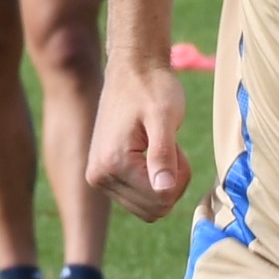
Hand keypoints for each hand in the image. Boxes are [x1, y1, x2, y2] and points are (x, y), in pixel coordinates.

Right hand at [90, 61, 192, 220]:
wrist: (131, 70)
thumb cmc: (152, 88)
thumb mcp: (164, 118)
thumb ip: (163, 155)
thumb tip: (164, 191)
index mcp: (112, 164)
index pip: (161, 199)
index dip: (180, 177)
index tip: (174, 146)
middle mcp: (99, 177)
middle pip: (155, 209)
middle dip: (172, 183)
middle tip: (169, 147)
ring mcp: (99, 179)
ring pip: (149, 208)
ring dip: (164, 184)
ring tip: (159, 148)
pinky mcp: (104, 177)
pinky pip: (140, 199)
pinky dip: (153, 182)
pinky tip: (150, 153)